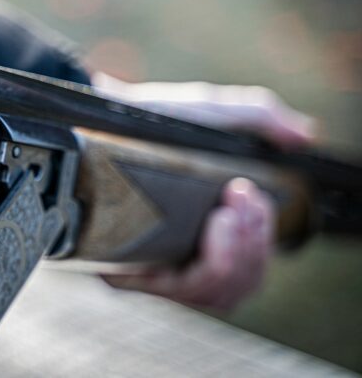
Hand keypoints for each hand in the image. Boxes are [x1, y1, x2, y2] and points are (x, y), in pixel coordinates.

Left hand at [93, 74, 315, 310]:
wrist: (102, 112)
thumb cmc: (155, 118)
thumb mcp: (210, 112)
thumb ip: (258, 117)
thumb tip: (304, 134)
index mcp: (202, 236)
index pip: (243, 270)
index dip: (259, 243)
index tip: (251, 195)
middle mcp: (177, 258)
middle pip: (233, 287)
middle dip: (253, 245)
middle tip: (242, 197)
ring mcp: (151, 266)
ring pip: (211, 293)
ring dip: (235, 255)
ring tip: (228, 214)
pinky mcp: (122, 267)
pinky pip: (170, 289)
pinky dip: (205, 266)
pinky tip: (213, 229)